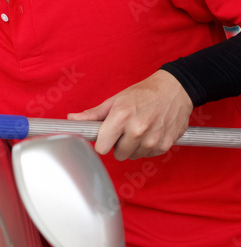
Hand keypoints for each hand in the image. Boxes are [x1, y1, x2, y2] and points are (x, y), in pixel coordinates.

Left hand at [67, 70, 193, 160]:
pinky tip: (150, 132)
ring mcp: (152, 139)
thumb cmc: (143, 93)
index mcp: (121, 116)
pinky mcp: (165, 144)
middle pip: (118, 154)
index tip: (105, 137)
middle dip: (118, 145)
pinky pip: (149, 155)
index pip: (102, 148)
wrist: (175, 90)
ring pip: (133, 156)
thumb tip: (71, 119)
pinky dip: (147, 147)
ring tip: (139, 129)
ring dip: (133, 147)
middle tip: (125, 130)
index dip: (103, 143)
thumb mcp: (116, 100)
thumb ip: (94, 114)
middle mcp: (136, 129)